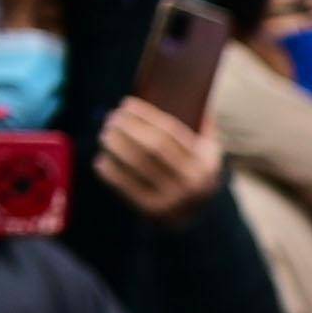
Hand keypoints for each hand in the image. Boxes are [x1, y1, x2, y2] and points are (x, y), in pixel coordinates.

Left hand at [93, 96, 221, 223]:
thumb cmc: (194, 174)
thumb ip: (204, 127)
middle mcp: (192, 182)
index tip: (127, 104)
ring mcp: (172, 199)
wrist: (195, 221)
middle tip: (111, 118)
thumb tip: (196, 91)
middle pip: (151, 146)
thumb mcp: (209, 154)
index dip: (145, 115)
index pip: (171, 131)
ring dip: (115, 145)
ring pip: (136, 163)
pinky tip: (101, 159)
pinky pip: (124, 185)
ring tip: (104, 134)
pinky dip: (109, 170)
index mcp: (206, 163)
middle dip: (127, 127)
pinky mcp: (152, 211)